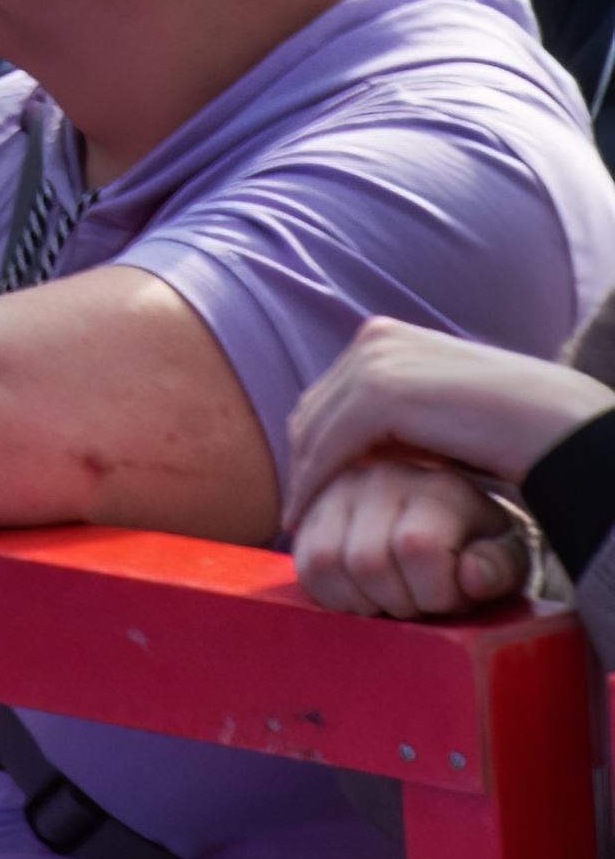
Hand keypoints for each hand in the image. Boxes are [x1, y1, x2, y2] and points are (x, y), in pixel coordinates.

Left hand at [283, 315, 614, 506]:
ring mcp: (377, 359)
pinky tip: (308, 518)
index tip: (309, 492)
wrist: (563, 428)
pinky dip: (315, 482)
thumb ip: (406, 417)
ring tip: (298, 523)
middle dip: (304, 461)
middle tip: (295, 513)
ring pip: (316, 428)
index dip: (314, 445)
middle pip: (316, 409)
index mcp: (389, 336)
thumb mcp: (444, 414)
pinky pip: (331, 444)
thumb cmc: (515, 430)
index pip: (330, 395)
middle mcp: (376, 337)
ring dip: (305, 477)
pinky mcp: (383, 392)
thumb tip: (370, 446)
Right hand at [297, 451, 543, 619]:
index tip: (453, 599)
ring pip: (324, 562)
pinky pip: (301, 561)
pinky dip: (329, 591)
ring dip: (358, 600)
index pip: (416, 548)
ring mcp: (339, 486)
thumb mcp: (510, 558)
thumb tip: (469, 575)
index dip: (435, 593)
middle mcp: (383, 475)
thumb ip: (500, 567)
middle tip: (419, 603)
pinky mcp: (310, 505)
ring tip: (388, 597)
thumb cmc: (481, 548)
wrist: (448, 521)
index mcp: (439, 485)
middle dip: (397, 602)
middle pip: (367, 562)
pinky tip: (360, 590)